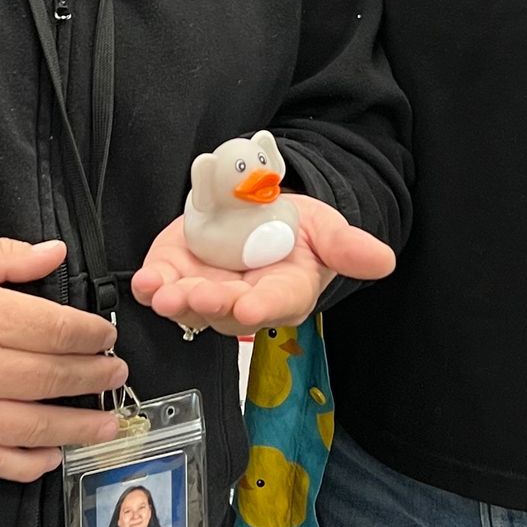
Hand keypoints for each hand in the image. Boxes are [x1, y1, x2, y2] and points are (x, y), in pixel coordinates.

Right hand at [0, 235, 126, 481]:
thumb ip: (5, 255)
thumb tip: (55, 253)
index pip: (60, 330)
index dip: (93, 334)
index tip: (106, 335)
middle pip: (56, 378)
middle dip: (96, 377)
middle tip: (117, 375)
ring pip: (37, 427)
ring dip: (79, 426)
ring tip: (106, 424)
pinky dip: (28, 465)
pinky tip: (51, 459)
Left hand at [131, 195, 394, 340]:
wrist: (256, 215)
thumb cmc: (295, 231)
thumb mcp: (325, 230)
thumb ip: (347, 246)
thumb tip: (383, 260)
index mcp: (285, 292)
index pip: (276, 303)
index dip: (263, 307)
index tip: (252, 306)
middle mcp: (244, 301)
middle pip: (227, 311)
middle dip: (212, 304)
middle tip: (201, 296)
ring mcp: (206, 291)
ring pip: (189, 306)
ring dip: (175, 301)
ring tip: (163, 293)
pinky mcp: (175, 275)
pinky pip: (159, 288)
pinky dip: (148, 287)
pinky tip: (142, 282)